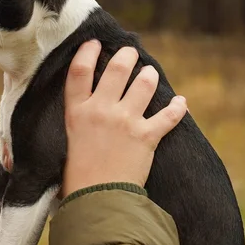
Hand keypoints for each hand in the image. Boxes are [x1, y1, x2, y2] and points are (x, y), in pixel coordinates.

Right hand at [61, 40, 187, 197]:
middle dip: (127, 55)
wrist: (96, 200)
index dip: (88, 52)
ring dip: (150, 76)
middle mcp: (101, 110)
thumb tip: (65, 121)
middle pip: (117, 69)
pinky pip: (169, 115)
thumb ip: (73, 122)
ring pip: (144, 83)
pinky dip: (178, 107)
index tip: (95, 43)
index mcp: (76, 111)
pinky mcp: (146, 136)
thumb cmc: (75, 177)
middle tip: (131, 53)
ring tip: (150, 74)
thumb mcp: (64, 142)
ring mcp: (125, 121)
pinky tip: (180, 103)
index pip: (80, 70)